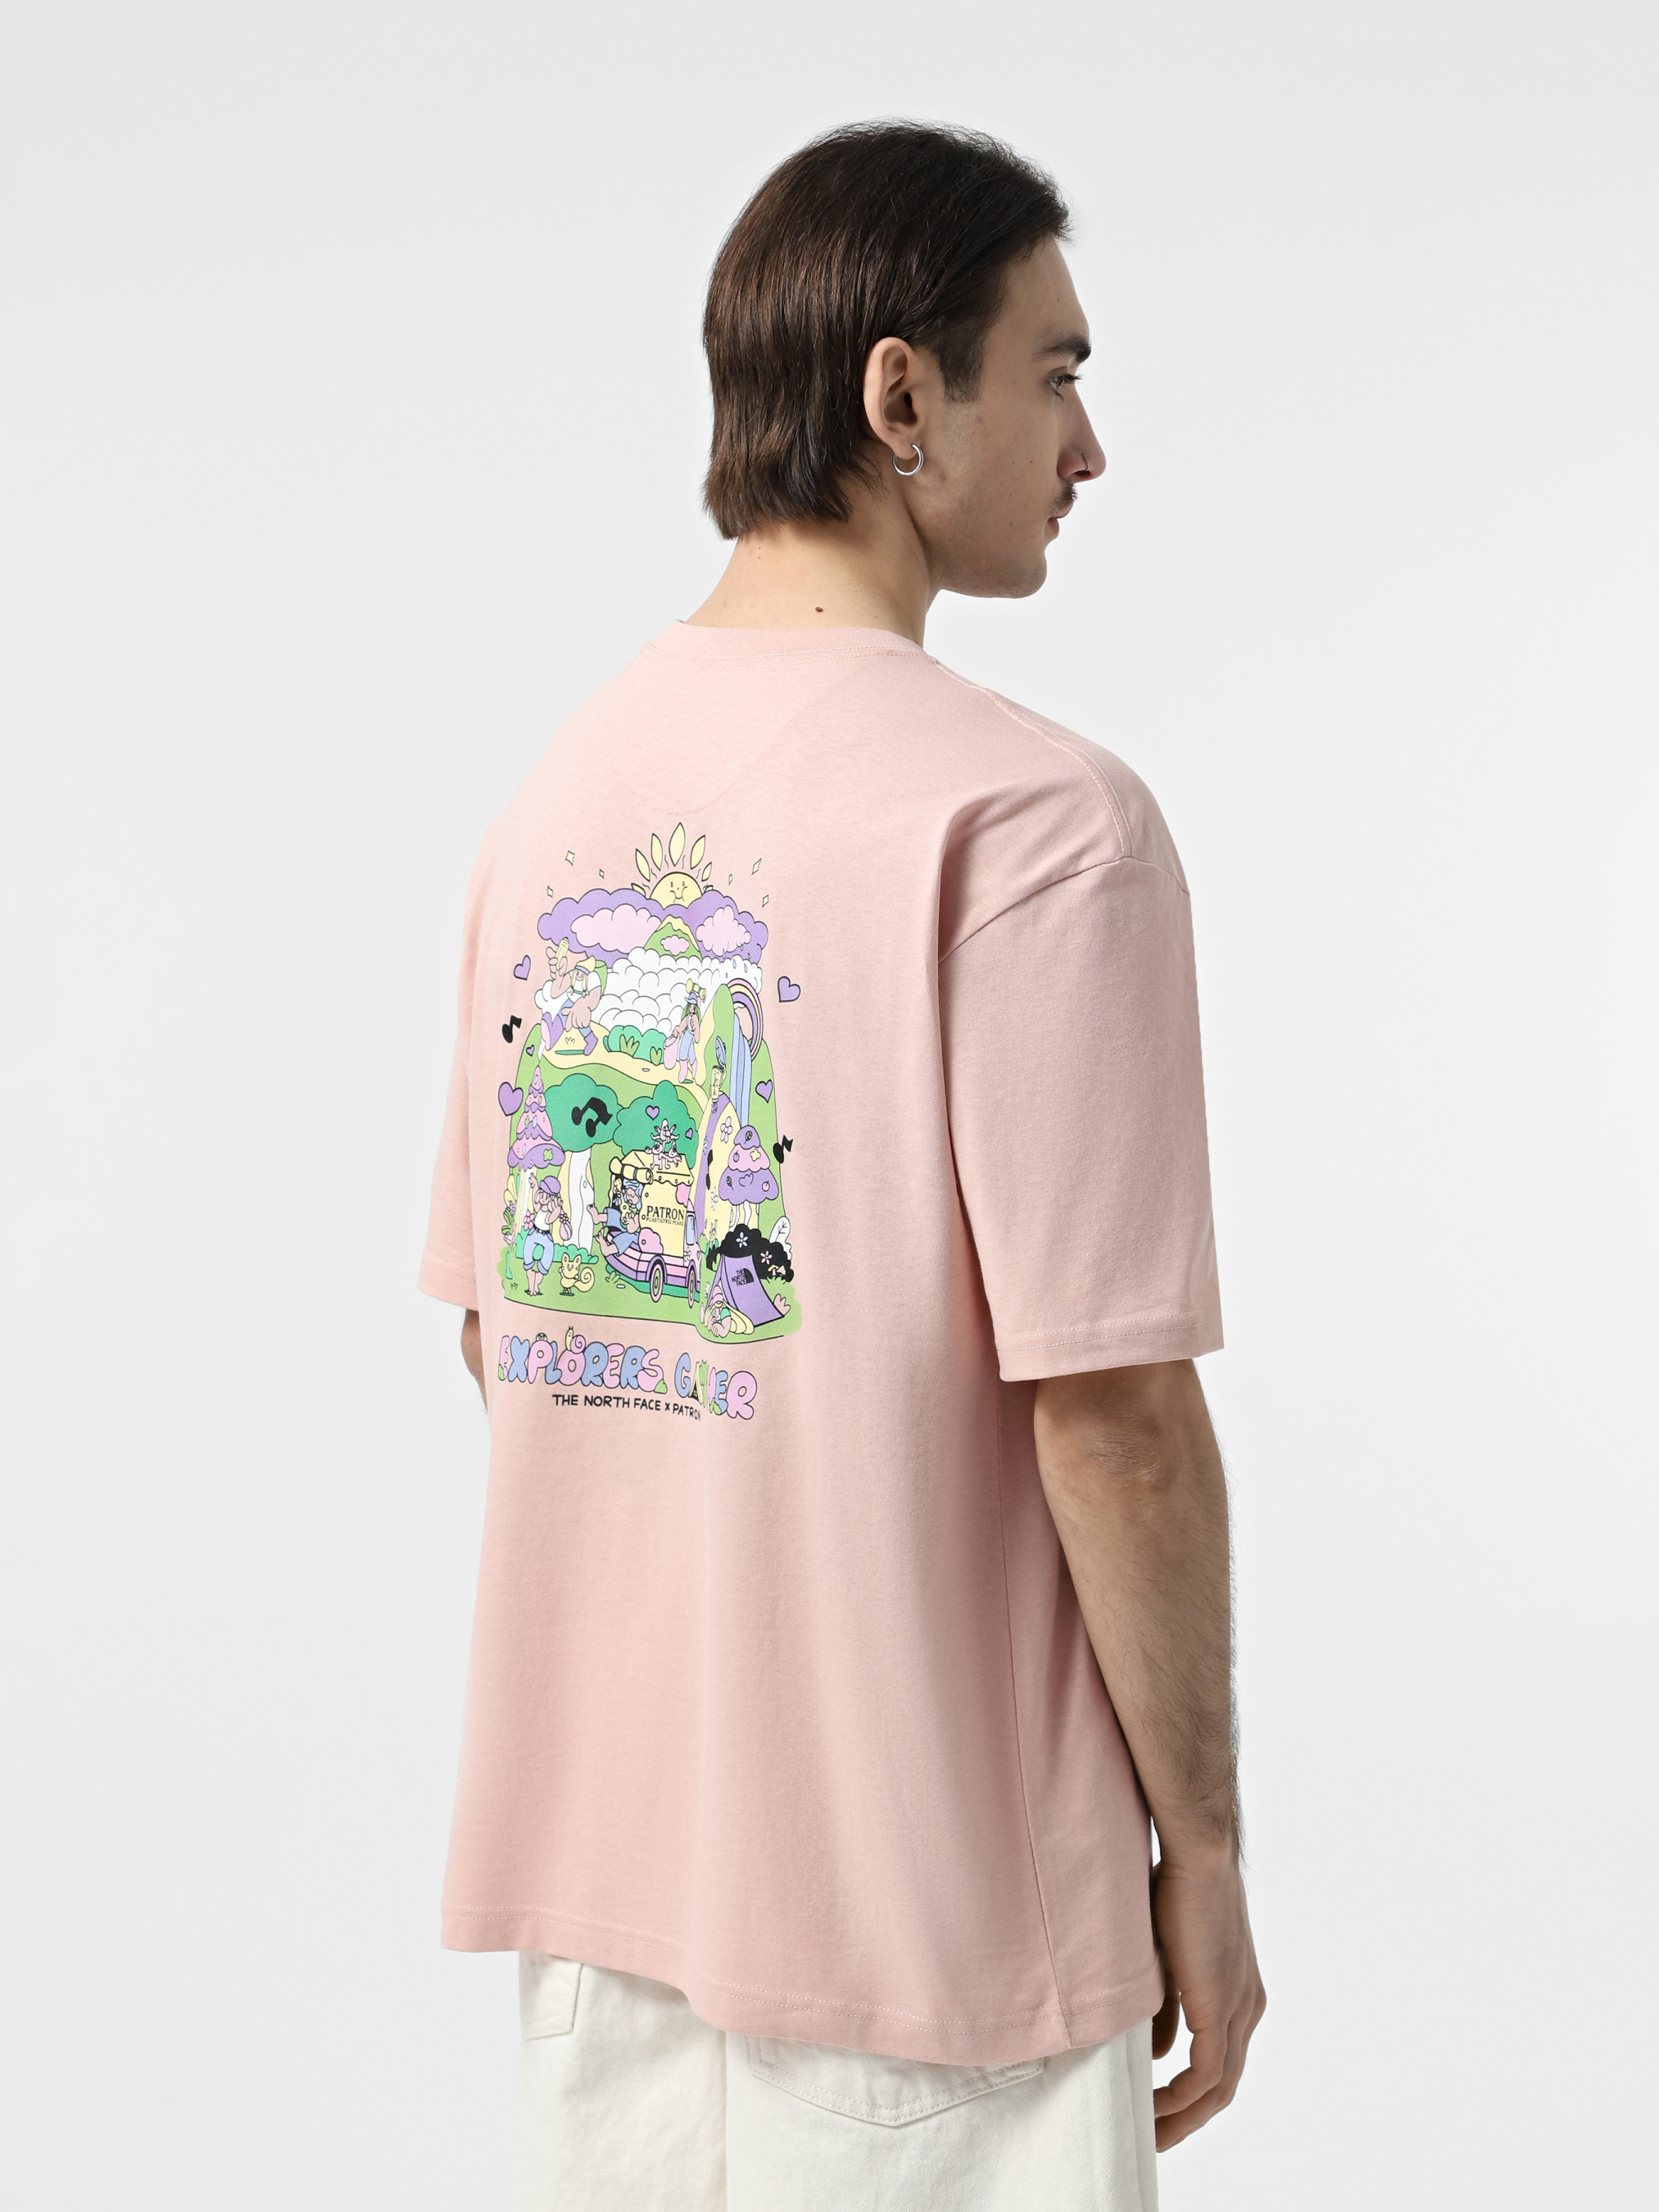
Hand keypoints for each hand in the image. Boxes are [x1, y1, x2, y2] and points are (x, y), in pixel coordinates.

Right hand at [1149, 1849, 1265, 2149]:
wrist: (1198, 1852)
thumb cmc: (1178, 1888)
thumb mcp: (1169, 1958)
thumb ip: (1168, 2007)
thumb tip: (1158, 2051)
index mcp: (1240, 1993)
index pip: (1221, 2060)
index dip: (1193, 2092)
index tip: (1160, 2109)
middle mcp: (1248, 2007)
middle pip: (1225, 2086)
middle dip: (1189, 2119)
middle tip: (1155, 2139)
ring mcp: (1240, 2008)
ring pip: (1220, 2088)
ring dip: (1185, 2117)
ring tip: (1152, 2133)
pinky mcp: (1222, 2005)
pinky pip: (1208, 2072)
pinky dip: (1184, 2095)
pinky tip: (1158, 2104)